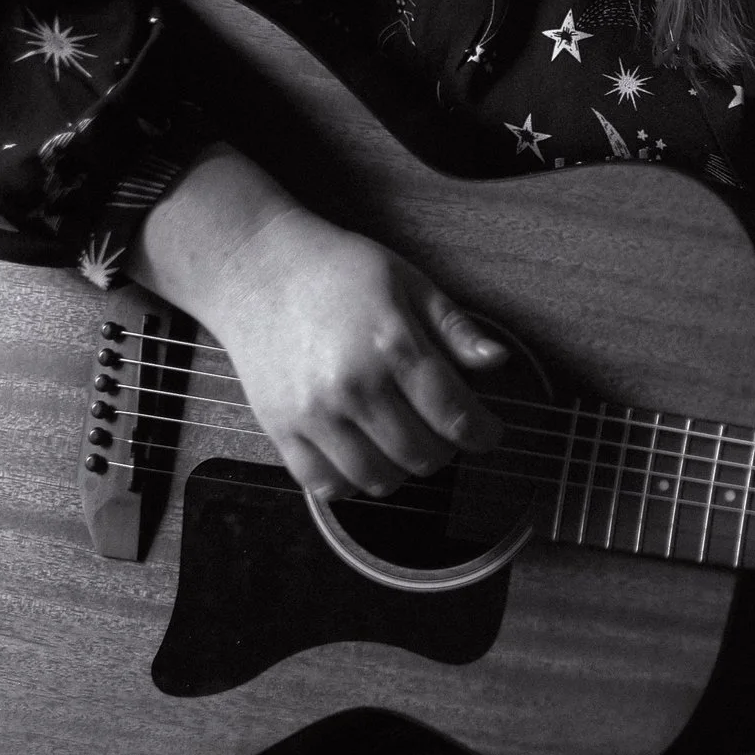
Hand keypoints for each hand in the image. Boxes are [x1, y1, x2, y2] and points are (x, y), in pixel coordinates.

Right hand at [195, 203, 507, 500]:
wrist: (256, 269)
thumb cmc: (338, 270)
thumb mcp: (409, 282)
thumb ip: (455, 327)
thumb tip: (498, 361)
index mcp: (392, 346)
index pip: (455, 414)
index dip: (483, 432)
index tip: (490, 432)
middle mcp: (354, 387)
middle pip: (422, 454)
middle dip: (446, 448)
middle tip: (443, 429)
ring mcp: (313, 414)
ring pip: (379, 479)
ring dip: (403, 469)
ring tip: (404, 440)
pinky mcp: (280, 430)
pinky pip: (327, 486)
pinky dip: (353, 483)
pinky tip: (363, 455)